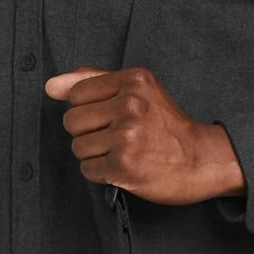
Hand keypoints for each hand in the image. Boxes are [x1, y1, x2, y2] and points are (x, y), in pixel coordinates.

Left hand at [44, 66, 245, 205]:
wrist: (202, 159)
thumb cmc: (167, 125)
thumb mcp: (139, 90)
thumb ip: (94, 81)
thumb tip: (51, 85)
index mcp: (134, 80)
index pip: (77, 93)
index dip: (90, 108)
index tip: (112, 116)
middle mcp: (130, 105)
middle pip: (72, 121)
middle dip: (89, 133)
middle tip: (118, 136)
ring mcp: (126, 135)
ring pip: (78, 147)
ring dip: (95, 155)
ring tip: (123, 152)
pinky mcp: (123, 164)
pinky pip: (88, 169)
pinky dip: (101, 172)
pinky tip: (123, 167)